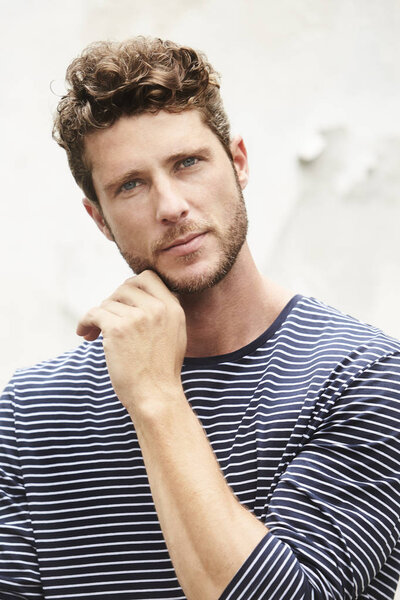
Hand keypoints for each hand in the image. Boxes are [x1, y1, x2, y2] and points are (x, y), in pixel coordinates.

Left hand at [76, 270, 186, 412]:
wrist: (156, 396)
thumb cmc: (161, 372)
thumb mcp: (175, 335)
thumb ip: (162, 313)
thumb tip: (135, 295)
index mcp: (173, 308)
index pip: (148, 277)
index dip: (131, 286)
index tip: (123, 303)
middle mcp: (157, 308)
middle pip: (125, 286)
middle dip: (113, 301)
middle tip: (107, 320)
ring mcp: (138, 317)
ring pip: (107, 302)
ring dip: (99, 317)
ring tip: (95, 334)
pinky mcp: (117, 329)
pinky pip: (94, 314)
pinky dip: (85, 323)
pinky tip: (84, 334)